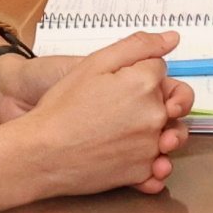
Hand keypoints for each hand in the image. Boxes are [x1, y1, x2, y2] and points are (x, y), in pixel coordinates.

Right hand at [0, 34, 191, 200]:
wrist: (41, 153)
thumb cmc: (62, 108)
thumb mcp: (94, 63)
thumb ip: (138, 47)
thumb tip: (171, 38)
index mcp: (145, 84)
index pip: (161, 72)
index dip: (142, 75)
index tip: (121, 83)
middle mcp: (155, 116)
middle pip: (172, 103)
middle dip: (156, 102)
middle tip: (124, 109)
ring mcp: (150, 147)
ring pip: (169, 135)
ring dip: (159, 133)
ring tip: (130, 133)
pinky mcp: (141, 173)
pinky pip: (158, 167)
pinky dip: (152, 165)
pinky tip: (132, 158)